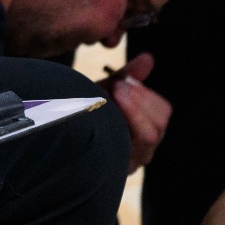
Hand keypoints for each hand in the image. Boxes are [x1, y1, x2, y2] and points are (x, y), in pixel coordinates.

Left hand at [99, 52, 171, 172]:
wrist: (60, 133)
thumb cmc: (88, 114)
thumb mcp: (107, 94)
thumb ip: (128, 78)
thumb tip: (149, 57)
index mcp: (145, 130)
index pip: (163, 111)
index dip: (146, 94)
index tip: (124, 81)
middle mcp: (144, 149)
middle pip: (160, 123)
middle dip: (140, 101)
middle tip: (117, 88)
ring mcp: (133, 160)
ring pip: (151, 135)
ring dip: (133, 111)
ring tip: (111, 99)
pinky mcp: (120, 167)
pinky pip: (130, 147)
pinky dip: (121, 127)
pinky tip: (103, 116)